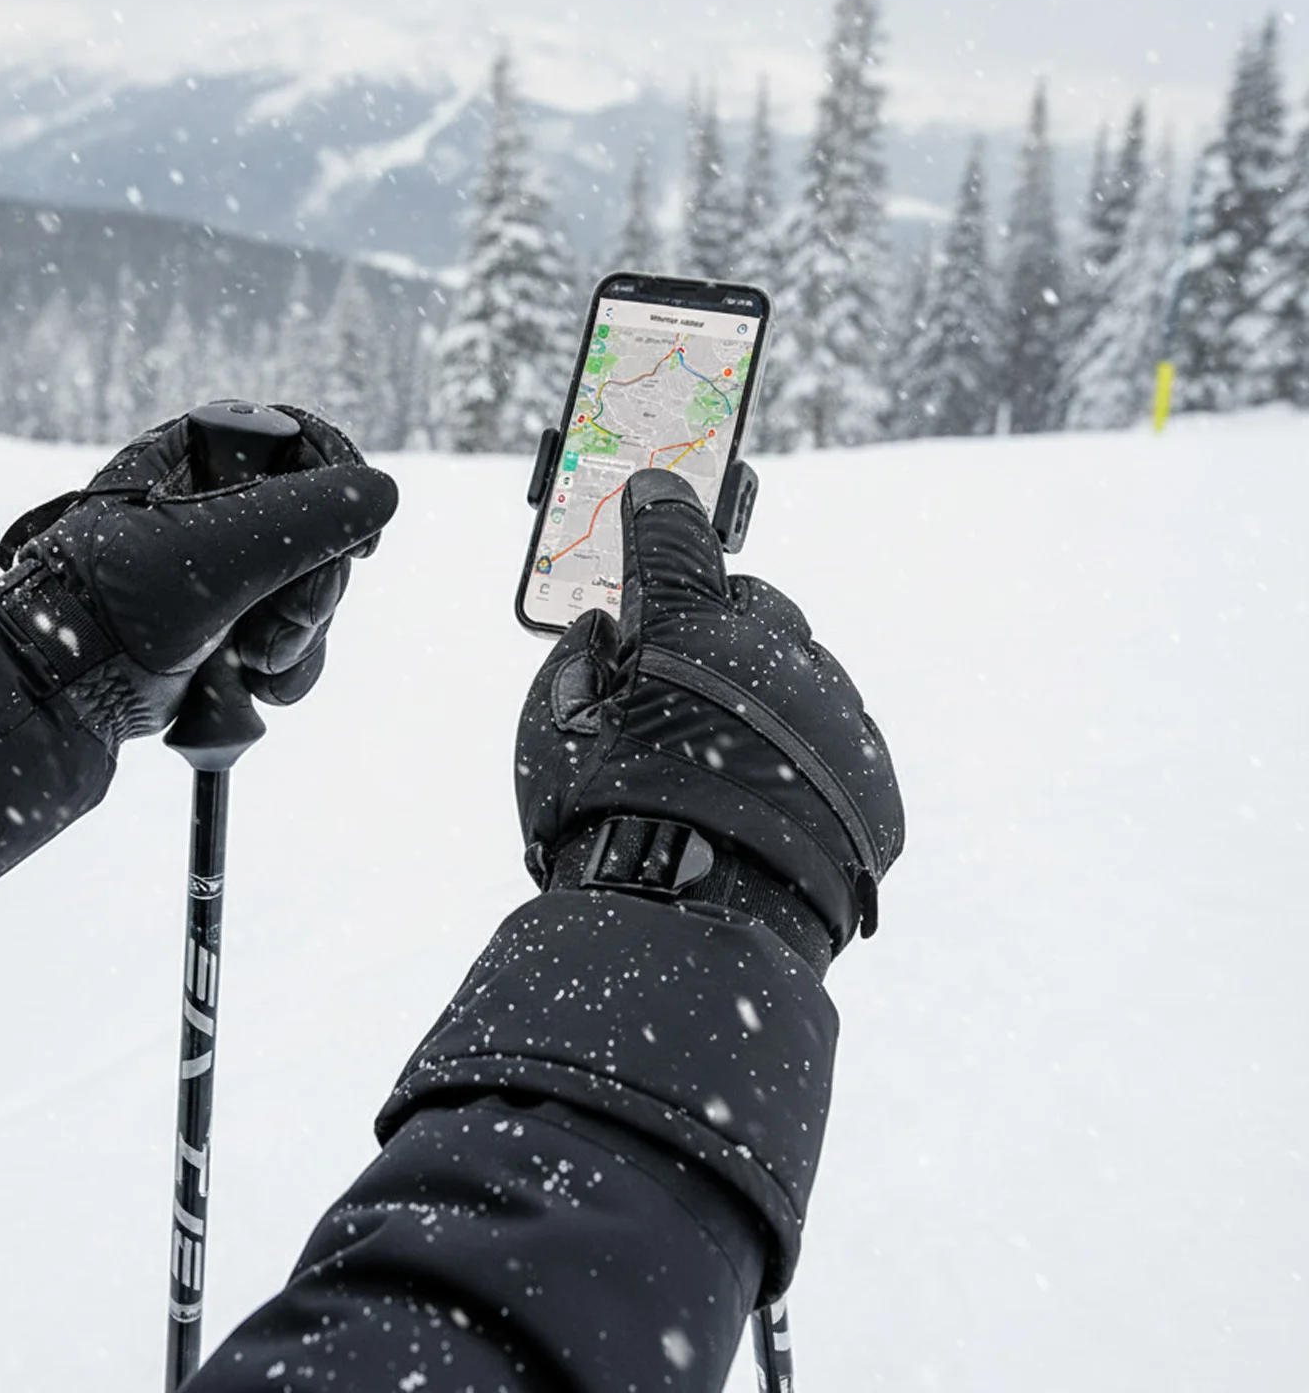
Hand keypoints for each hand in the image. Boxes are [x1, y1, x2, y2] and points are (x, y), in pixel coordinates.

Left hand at [0, 405, 397, 745]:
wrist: (62, 693)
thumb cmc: (117, 606)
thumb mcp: (219, 550)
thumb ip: (308, 516)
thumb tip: (383, 492)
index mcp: (197, 454)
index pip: (300, 439)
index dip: (342, 483)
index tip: (361, 547)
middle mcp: (215, 501)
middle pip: (321, 523)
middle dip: (313, 589)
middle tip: (281, 628)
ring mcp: (225, 563)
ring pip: (315, 584)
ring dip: (303, 634)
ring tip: (258, 663)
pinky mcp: (230, 619)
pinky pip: (297, 629)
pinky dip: (292, 662)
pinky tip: (263, 685)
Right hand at [515, 468, 902, 965]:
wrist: (698, 930)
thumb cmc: (604, 827)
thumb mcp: (550, 734)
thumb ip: (576, 663)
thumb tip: (609, 628)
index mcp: (691, 631)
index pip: (674, 542)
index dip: (659, 518)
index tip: (654, 495)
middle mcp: (777, 654)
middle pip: (759, 609)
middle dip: (722, 630)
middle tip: (684, 685)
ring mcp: (836, 717)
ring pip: (807, 679)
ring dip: (770, 700)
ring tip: (727, 767)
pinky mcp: (873, 783)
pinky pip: (840, 747)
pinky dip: (808, 762)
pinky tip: (771, 806)